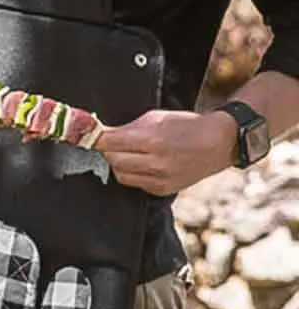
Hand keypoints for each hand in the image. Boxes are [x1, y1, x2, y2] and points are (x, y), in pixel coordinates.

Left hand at [95, 109, 237, 195]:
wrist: (219, 144)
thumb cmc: (188, 126)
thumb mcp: (157, 117)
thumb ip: (129, 127)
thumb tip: (105, 133)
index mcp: (153, 140)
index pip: (111, 142)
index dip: (97, 138)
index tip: (89, 135)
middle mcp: (155, 162)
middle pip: (113, 160)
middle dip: (108, 151)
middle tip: (109, 143)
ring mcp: (159, 179)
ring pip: (121, 175)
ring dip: (118, 163)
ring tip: (126, 153)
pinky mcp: (162, 190)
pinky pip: (135, 183)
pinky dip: (132, 173)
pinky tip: (140, 163)